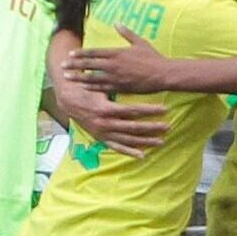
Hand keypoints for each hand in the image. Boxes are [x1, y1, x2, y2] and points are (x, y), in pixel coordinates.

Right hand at [52, 85, 169, 157]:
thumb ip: (118, 86)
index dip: (150, 110)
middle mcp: (105, 123)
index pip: (133, 111)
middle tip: (168, 127)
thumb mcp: (102, 85)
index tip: (165, 109)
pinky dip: (129, 152)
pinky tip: (142, 155)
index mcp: (106, 108)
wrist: (68, 100)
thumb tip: (137, 80)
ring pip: (127, 140)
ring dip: (145, 141)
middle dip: (152, 128)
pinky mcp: (101, 138)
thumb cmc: (88, 89)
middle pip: (133, 128)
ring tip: (161, 142)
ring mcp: (103, 133)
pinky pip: (117, 147)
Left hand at [65, 27, 180, 92]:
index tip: (70, 54)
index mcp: (117, 52)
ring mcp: (116, 77)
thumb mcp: (140, 42)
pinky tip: (83, 88)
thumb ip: (126, 33)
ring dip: (79, 78)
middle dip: (74, 65)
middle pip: (89, 64)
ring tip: (67, 78)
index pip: (94, 52)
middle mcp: (114, 65)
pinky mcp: (121, 88)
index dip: (81, 53)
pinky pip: (103, 89)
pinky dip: (92, 88)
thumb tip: (116, 22)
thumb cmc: (153, 58)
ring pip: (92, 78)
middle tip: (62, 65)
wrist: (164, 74)